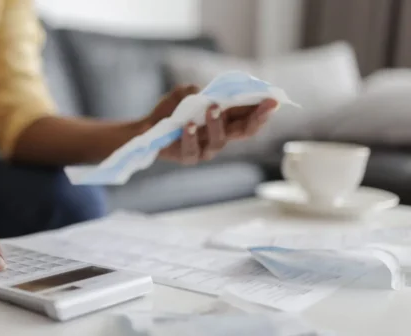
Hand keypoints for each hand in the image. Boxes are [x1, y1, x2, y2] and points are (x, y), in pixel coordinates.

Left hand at [144, 85, 278, 164]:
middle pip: (244, 131)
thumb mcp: (186, 93)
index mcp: (226, 120)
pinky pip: (192, 150)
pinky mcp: (187, 156)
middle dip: (257, 118)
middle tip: (265, 105)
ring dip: (218, 123)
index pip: (250, 117)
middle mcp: (220, 136)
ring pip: (219, 141)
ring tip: (212, 107)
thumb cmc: (171, 110)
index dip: (264, 110)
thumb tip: (210, 94)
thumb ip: (200, 91)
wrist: (147, 127)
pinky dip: (191, 137)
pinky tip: (188, 125)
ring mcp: (205, 148)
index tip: (274, 100)